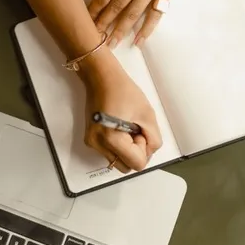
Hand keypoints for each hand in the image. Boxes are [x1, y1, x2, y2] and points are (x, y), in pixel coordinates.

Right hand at [80, 53, 161, 172]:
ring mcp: (92, 143)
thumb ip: (154, 139)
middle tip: (135, 130)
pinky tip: (118, 127)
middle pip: (126, 167)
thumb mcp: (148, 115)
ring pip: (118, 161)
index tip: (139, 129)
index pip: (137, 164)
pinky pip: (110, 153)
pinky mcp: (90, 139)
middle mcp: (98, 145)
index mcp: (111, 139)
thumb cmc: (123, 91)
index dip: (144, 149)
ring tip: (126, 127)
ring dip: (127, 150)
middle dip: (135, 153)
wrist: (101, 77)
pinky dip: (119, 146)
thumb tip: (148, 152)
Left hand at [83, 0, 204, 46]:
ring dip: (121, 30)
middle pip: (116, 6)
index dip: (94, 10)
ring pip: (133, 13)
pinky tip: (137, 41)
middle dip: (104, 24)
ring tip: (111, 44)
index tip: (85, 23)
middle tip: (94, 40)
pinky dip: (146, 30)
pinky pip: (154, 15)